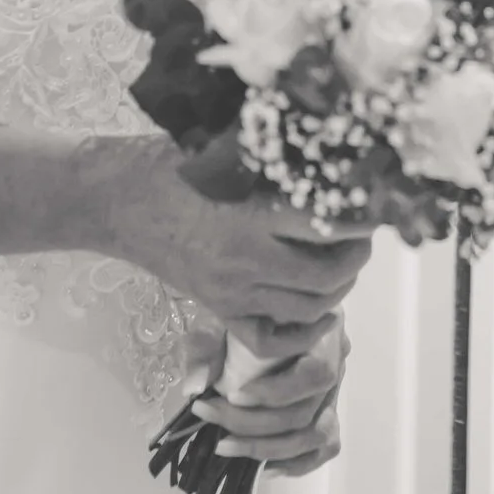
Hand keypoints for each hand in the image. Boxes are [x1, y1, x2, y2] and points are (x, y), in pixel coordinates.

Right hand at [85, 138, 374, 355]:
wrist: (117, 200)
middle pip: (327, 276)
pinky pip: (270, 338)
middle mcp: (245, 260)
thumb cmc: (174, 164)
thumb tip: (337, 158)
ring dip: (337, 290)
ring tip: (345, 264)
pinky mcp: (218, 308)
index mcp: (251, 215)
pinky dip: (302, 332)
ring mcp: (231, 291)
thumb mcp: (229, 155)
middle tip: (364, 237)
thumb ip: (279, 163)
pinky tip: (320, 311)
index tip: (376, 206)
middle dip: (357, 258)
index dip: (362, 219)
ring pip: (306, 309)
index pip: (328, 226)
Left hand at [196, 317, 348, 476]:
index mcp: (321, 330)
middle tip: (211, 418)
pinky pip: (323, 447)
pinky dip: (295, 462)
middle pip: (308, 409)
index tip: (234, 394)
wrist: (258, 309)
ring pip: (316, 433)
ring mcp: (334, 388)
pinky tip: (262, 464)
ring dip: (269, 448)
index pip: (315, 371)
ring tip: (225, 447)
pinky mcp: (327, 412)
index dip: (277, 392)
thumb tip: (195, 386)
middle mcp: (337, 360)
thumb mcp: (225, 313)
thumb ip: (209, 343)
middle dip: (256, 424)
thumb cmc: (247, 307)